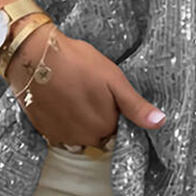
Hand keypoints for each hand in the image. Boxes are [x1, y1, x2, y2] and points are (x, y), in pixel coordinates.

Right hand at [4, 23, 166, 147]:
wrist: (35, 56)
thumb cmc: (78, 62)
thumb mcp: (114, 79)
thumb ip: (135, 106)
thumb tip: (160, 123)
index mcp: (105, 126)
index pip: (117, 128)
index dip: (114, 110)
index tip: (107, 95)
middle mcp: (84, 138)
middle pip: (99, 133)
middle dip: (98, 116)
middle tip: (90, 90)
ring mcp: (62, 137)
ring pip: (80, 133)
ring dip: (80, 120)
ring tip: (74, 92)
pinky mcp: (44, 130)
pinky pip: (61, 131)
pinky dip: (63, 119)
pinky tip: (60, 99)